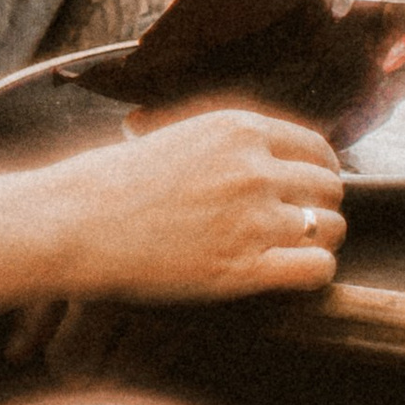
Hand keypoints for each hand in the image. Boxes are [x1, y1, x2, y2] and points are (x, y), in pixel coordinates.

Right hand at [38, 107, 344, 303]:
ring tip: (295, 252)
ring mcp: (253, 218)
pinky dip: (314, 274)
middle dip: (322, 208)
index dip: (319, 174)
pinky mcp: (244, 267)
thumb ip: (225, 143)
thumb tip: (261, 157)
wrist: (73, 223)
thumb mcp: (175, 134)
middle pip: (331, 188)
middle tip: (300, 226)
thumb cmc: (110, 182)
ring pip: (331, 229)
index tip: (308, 191)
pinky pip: (316, 269)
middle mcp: (255, 168)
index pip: (317, 149)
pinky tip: (292, 276)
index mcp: (239, 128)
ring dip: (320, 242)